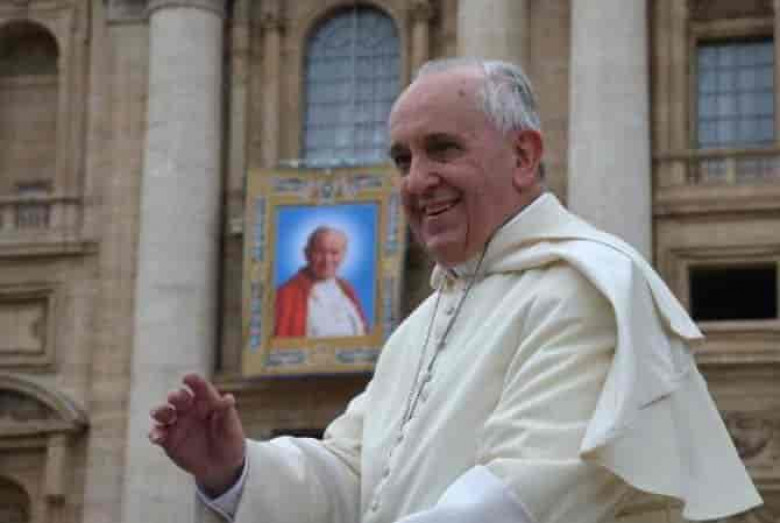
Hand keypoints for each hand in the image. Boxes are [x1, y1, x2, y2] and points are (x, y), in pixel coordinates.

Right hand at [149, 373, 245, 495]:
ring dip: (160, 411)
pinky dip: (155, 434)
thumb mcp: (230, 425)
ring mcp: (176, 424)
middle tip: (174, 397)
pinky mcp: (168, 440)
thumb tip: (228, 398)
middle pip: (179, 398)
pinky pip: (158, 434)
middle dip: (176, 396)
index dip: (194, 381)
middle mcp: (188, 409)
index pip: (199, 388)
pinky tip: (157, 437)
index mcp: (204, 401)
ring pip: (163, 413)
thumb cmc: (229, 438)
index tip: (188, 378)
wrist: (222, 464)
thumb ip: (226, 411)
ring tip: (159, 413)